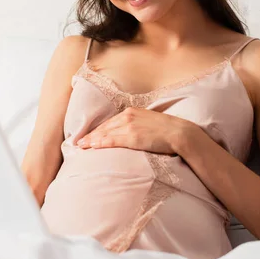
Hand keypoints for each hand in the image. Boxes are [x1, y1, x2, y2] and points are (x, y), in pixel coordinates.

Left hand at [77, 107, 192, 154]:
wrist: (181, 133)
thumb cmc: (167, 131)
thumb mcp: (149, 123)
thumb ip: (137, 125)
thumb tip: (130, 135)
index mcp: (132, 111)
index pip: (110, 122)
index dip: (97, 130)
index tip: (88, 136)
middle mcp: (128, 116)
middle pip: (104, 127)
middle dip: (90, 135)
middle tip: (78, 142)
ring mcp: (130, 125)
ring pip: (105, 133)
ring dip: (92, 140)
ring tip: (81, 146)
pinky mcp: (133, 136)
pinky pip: (113, 140)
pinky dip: (101, 143)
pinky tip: (93, 146)